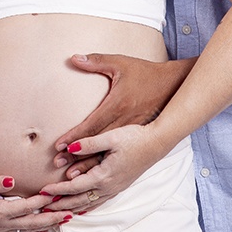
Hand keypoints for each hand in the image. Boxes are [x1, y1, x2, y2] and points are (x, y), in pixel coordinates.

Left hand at [38, 124, 169, 212]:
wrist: (156, 143)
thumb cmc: (134, 138)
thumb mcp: (110, 137)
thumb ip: (88, 144)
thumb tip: (69, 148)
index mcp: (104, 175)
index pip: (75, 187)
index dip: (58, 190)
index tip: (43, 190)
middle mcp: (109, 186)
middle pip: (79, 200)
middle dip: (60, 204)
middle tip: (44, 207)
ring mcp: (115, 188)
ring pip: (89, 203)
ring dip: (71, 207)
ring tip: (56, 210)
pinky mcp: (119, 186)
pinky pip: (99, 201)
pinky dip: (86, 206)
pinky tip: (80, 207)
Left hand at [50, 54, 193, 175]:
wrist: (173, 85)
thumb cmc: (145, 72)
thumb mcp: (121, 63)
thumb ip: (96, 61)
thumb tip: (73, 57)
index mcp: (118, 105)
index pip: (91, 124)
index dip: (74, 136)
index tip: (58, 145)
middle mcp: (124, 120)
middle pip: (97, 142)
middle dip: (77, 154)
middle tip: (58, 162)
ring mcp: (132, 129)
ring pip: (108, 151)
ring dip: (89, 162)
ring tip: (72, 174)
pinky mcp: (138, 134)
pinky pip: (119, 151)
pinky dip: (105, 161)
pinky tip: (95, 170)